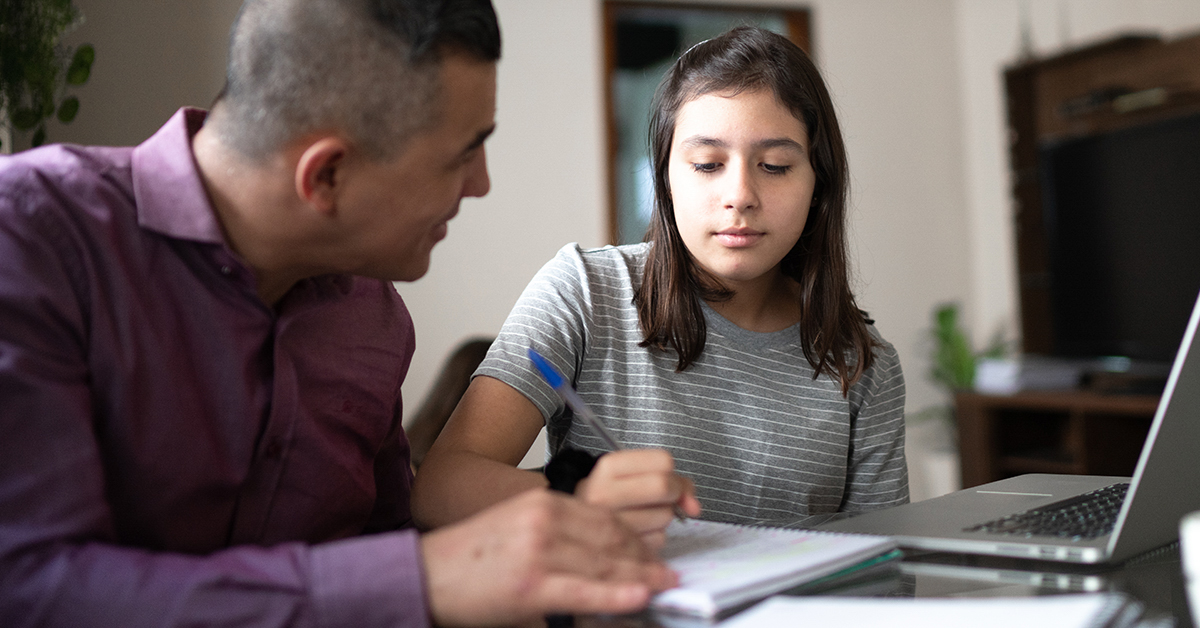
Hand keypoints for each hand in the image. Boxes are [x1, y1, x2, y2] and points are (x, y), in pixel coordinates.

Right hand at [420, 488, 677, 626]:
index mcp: (543, 502)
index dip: (635, 538)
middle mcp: (545, 521)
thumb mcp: (518, 526)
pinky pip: (587, 590)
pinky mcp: (533, 585)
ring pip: (606, 564)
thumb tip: (600, 552)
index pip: (604, 517)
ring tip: (663, 587)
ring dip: (641, 578)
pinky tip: (640, 597)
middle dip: (643, 559)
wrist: (427, 575)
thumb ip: (557, 532)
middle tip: (667, 574)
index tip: (652, 553)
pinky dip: (618, 594)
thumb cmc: (472, 557)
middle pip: (612, 538)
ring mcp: (540, 552)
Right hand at [574, 449, 701, 549]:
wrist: (577, 523)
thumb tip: (694, 506)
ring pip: (665, 516)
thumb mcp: (633, 476)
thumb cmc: (614, 497)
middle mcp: (604, 493)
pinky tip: (639, 532)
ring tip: (641, 516)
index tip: (665, 480)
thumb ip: (671, 480)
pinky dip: (655, 537)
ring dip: (662, 518)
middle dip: (673, 494)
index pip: (663, 460)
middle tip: (662, 499)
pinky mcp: (619, 549)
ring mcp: (609, 523)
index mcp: (609, 467)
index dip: (672, 471)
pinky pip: (658, 540)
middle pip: (664, 486)